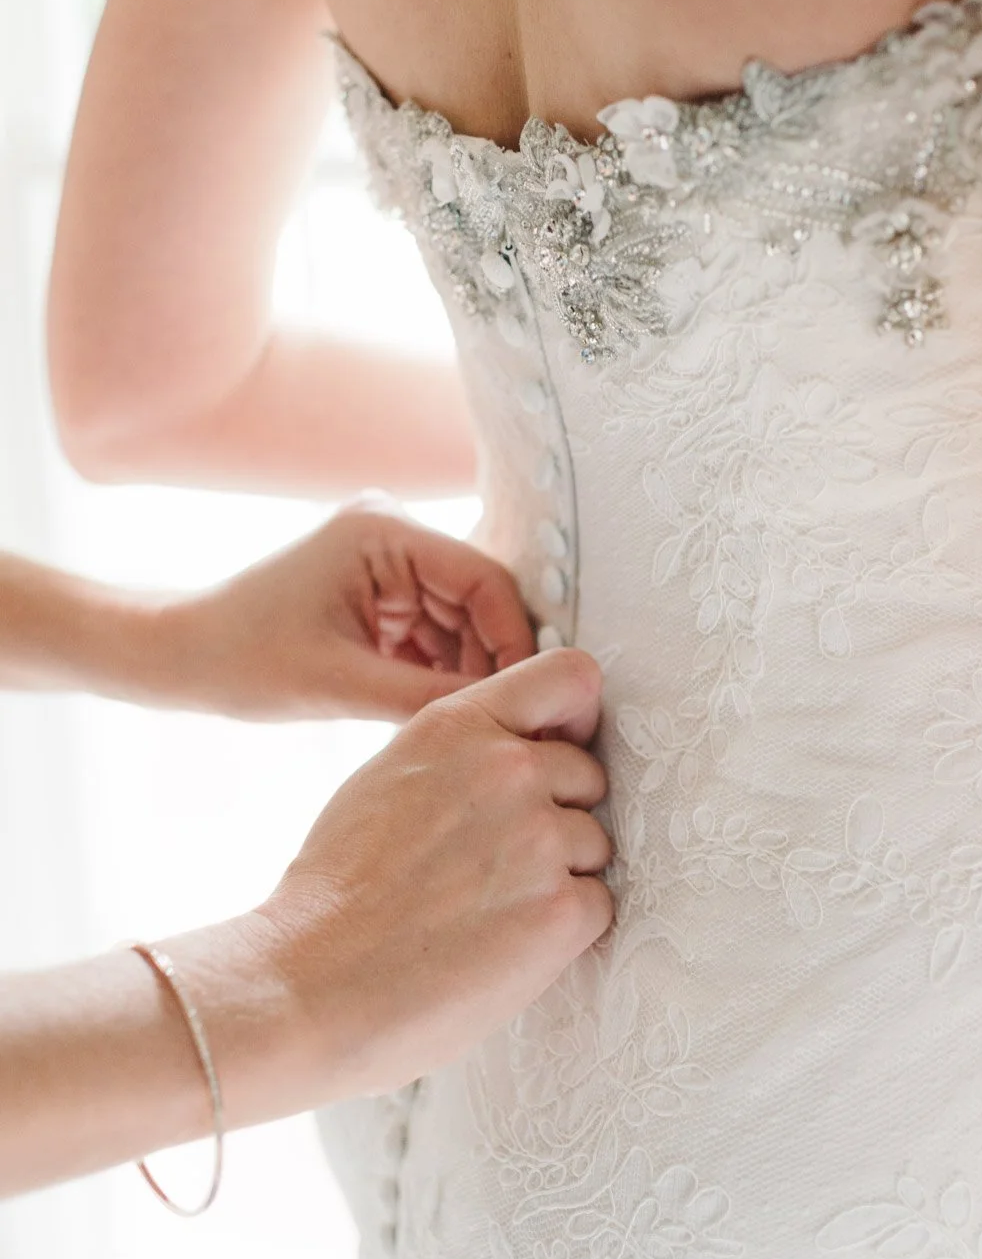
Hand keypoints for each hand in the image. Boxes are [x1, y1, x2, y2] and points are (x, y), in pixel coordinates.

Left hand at [158, 501, 536, 720]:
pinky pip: (434, 632)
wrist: (177, 656)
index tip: (527, 699)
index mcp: (385, 531)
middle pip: (478, 600)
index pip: (483, 579)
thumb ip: (428, 696)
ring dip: (467, 673)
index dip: (514, 639)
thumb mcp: (341, 684)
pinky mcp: (380, 592)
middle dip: (491, 661)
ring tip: (473, 727)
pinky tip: (439, 713)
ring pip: (462, 622)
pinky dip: (440, 673)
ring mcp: (388, 561)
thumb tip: (506, 717)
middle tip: (506, 725)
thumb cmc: (239, 660)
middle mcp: (394, 532)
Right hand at [250, 648, 612, 1104]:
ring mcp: (541, 839)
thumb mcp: (390, 775)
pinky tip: (502, 943)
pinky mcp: (562, 911)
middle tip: (494, 862)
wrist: (312, 983)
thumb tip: (524, 749)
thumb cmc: (338, 890)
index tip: (563, 747)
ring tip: (487, 908)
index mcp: (459, 724)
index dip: (576, 717)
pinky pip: (597, 904)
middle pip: (587, 774)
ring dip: (560, 875)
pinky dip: (563, 928)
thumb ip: (464, 749)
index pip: (571, 676)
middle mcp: (509, 769)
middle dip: (557, 814)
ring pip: (594, 843)